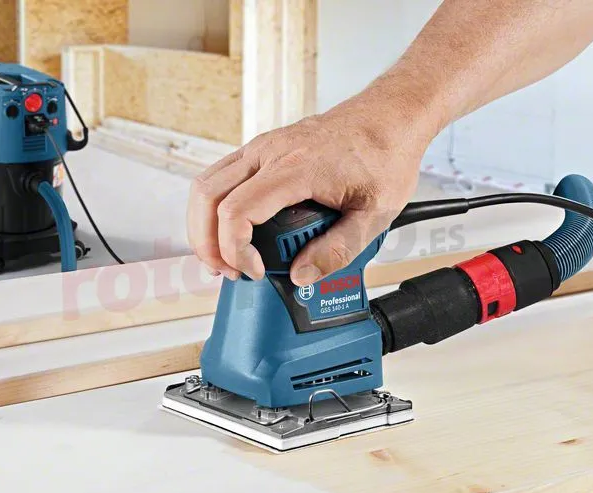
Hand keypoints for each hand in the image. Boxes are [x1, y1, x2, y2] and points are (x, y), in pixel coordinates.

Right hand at [187, 93, 433, 285]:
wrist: (390, 117)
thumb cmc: (384, 156)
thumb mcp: (374, 214)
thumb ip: (338, 250)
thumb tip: (301, 276)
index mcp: (296, 167)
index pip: (237, 211)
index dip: (234, 249)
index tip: (255, 271)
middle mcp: (269, 152)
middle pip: (207, 196)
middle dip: (207, 243)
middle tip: (228, 272)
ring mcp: (261, 147)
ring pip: (205, 184)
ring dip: (203, 226)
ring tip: (224, 257)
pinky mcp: (261, 149)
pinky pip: (220, 176)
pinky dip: (214, 208)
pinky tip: (230, 231)